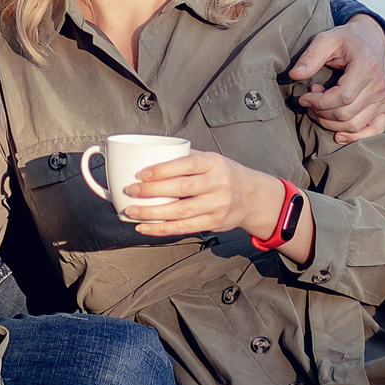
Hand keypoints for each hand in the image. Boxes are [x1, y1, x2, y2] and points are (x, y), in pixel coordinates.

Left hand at [126, 151, 279, 239]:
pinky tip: (144, 228)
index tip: (142, 173)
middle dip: (152, 191)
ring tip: (131, 211)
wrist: (253, 197)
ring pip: (180, 212)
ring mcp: (217, 206)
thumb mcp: (212, 160)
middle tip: (131, 190)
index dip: (163, 169)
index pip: (187, 165)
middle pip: (181, 189)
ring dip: (152, 213)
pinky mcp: (213, 223)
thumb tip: (152, 154)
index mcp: (214, 164)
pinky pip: (184, 229)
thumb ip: (186, 157)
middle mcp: (218, 184)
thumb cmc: (225, 175)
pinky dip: (161, 229)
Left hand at [292, 16, 384, 143]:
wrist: (369, 42)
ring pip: (354, 125)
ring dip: (330, 123)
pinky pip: (374, 131)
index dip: (318, 102)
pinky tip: (338, 135)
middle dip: (321, 112)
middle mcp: (379, 85)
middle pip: (346, 114)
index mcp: (366, 67)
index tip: (304, 98)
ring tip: (320, 109)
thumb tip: (294, 75)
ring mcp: (384, 98)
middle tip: (310, 102)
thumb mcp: (326, 39)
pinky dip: (356, 137)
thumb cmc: (345, 42)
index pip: (342, 97)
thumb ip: (311, 56)